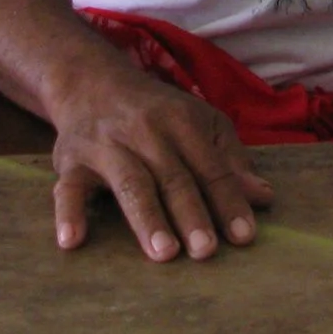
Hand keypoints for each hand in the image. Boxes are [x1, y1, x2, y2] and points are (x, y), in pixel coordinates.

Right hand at [47, 68, 273, 262]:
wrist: (91, 81)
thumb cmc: (157, 112)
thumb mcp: (200, 122)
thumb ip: (230, 161)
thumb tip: (264, 198)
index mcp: (183, 122)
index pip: (211, 167)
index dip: (228, 200)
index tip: (244, 236)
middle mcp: (146, 131)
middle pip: (172, 176)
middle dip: (191, 213)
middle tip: (206, 251)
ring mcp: (106, 145)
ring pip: (130, 183)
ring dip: (147, 217)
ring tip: (164, 252)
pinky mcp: (71, 160)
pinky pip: (68, 188)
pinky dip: (69, 214)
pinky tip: (72, 242)